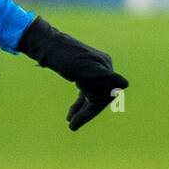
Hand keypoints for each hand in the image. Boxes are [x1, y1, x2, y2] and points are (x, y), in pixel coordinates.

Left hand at [17, 16, 127, 130]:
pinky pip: (86, 91)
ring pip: (92, 95)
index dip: (91, 112)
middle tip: (72, 125)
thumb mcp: (80, 68)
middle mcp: (101, 67)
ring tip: (70, 122)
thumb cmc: (61, 56)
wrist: (44, 43)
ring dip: (82, 110)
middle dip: (86, 112)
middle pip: (99, 97)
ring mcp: (92, 69)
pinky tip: (71, 114)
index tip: (75, 123)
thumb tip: (124, 84)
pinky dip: (80, 103)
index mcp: (104, 67)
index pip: (105, 96)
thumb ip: (101, 77)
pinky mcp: (83, 71)